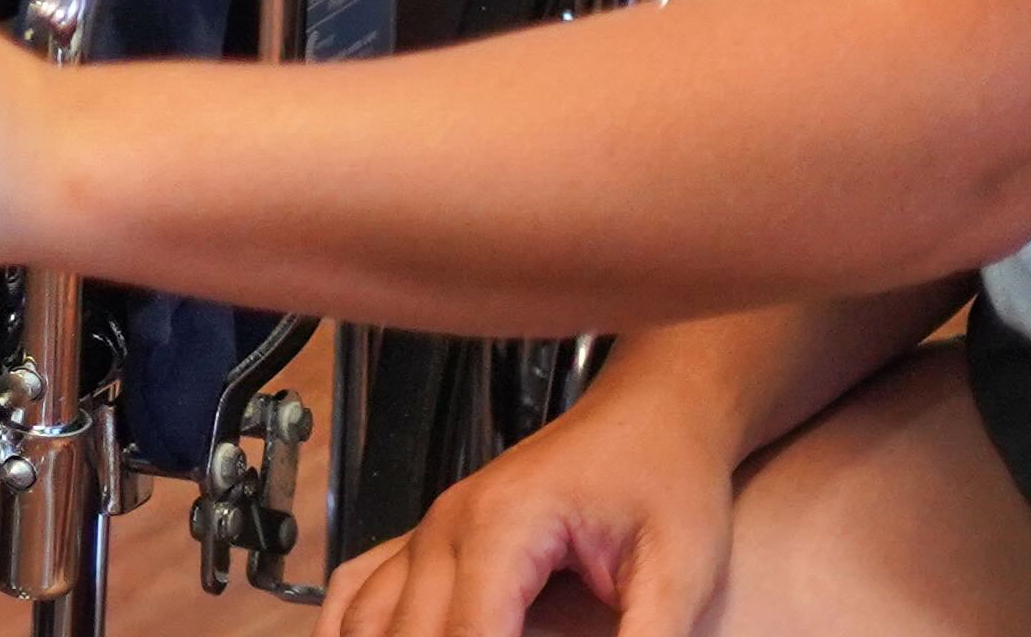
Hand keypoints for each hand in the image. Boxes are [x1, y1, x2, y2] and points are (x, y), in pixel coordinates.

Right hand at [316, 375, 746, 636]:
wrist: (651, 417)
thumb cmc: (665, 478)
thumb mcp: (681, 572)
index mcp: (503, 525)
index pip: (468, 634)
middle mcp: (447, 526)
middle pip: (410, 634)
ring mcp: (429, 530)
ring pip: (365, 618)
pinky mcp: (431, 539)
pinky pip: (357, 588)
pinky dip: (349, 629)